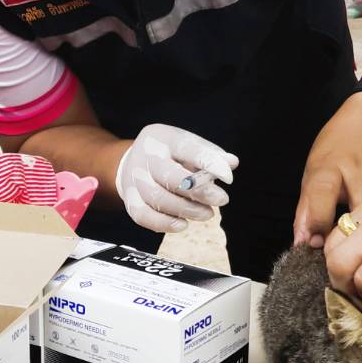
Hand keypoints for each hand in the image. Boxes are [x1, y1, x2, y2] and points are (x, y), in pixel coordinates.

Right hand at [115, 124, 238, 233]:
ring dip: (186, 210)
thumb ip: (209, 154)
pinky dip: (164, 223)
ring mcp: (134, 179)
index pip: (187, 148)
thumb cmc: (169, 154)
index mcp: (162, 138)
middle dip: (199, 191)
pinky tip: (183, 224)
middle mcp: (144, 157)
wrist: (133, 160)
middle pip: (169, 176)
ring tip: (207, 213)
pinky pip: (143, 216)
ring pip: (157, 199)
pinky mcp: (129, 199)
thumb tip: (232, 163)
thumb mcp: (188, 146)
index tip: (229, 177)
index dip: (209, 162)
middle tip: (222, 199)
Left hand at [293, 92, 361, 247]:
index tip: (315, 245)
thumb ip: (308, 207)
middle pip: (357, 211)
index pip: (321, 194)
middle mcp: (359, 168)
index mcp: (331, 165)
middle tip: (349, 259)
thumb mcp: (316, 168)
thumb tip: (302, 242)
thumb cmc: (341, 145)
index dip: (317, 222)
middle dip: (353, 238)